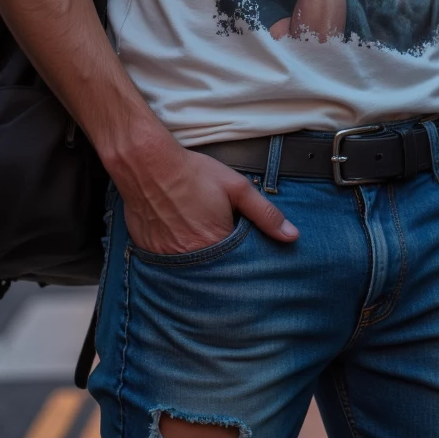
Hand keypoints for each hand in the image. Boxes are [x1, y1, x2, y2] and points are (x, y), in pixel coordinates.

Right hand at [115, 136, 299, 256]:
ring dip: (198, 261)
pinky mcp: (149, 252)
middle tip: (219, 244)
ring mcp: (166, 258)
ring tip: (198, 241)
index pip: (237, 270)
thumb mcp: (236, 187)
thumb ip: (265, 213)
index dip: (242, 263)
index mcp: (215, 245)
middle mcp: (190, 257)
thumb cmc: (192, 173)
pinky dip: (175, 255)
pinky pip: (167, 263)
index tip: (244, 257)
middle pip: (213, 274)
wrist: (148, 164)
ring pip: (189, 271)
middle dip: (220, 266)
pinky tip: (177, 237)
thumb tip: (291, 235)